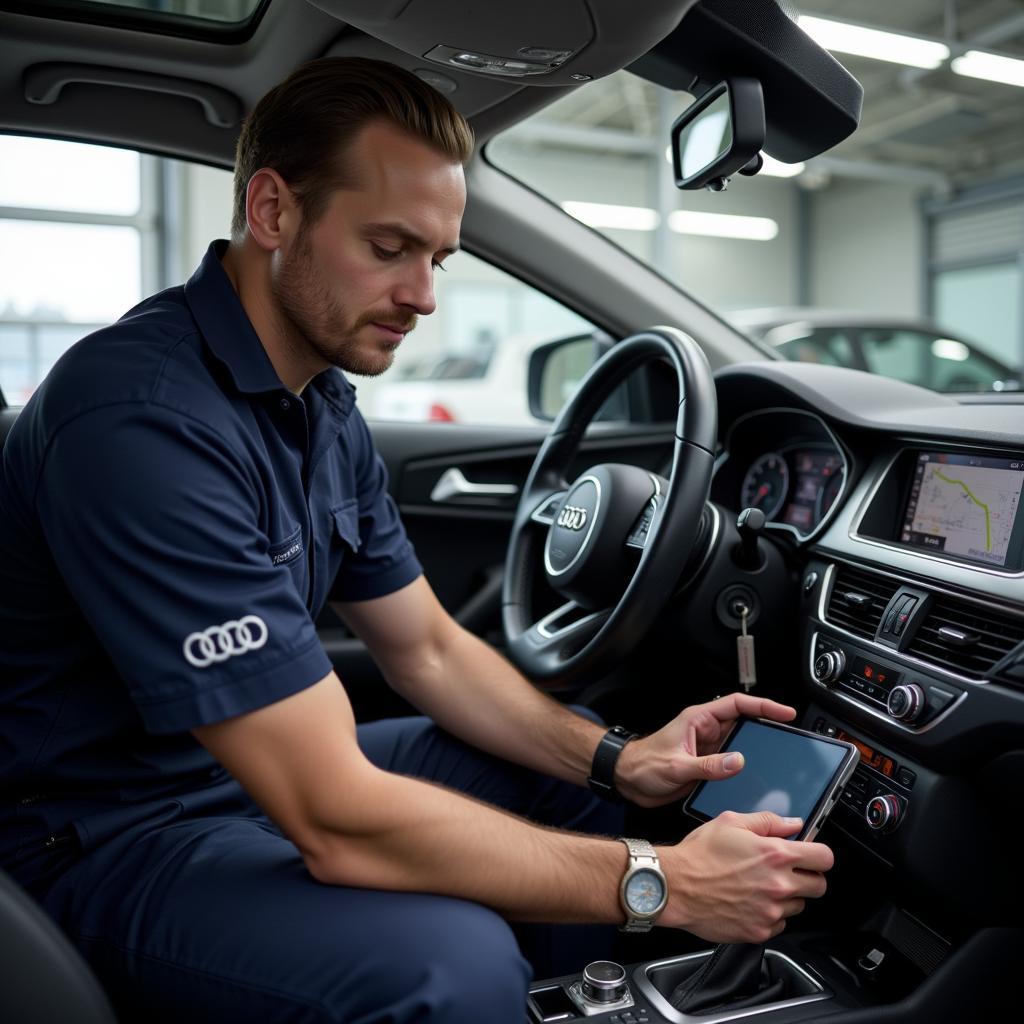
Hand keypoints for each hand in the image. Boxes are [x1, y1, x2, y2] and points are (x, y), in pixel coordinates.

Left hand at [615, 694, 795, 807]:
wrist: (627, 780)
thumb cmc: (642, 764)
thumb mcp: (675, 765)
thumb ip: (706, 765)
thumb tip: (737, 761)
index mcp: (698, 719)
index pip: (737, 704)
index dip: (763, 705)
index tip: (784, 711)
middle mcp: (706, 731)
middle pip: (744, 723)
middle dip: (767, 727)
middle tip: (790, 735)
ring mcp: (708, 749)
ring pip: (742, 745)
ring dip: (759, 751)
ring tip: (781, 758)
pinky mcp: (708, 767)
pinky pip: (733, 765)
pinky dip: (747, 770)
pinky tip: (758, 779)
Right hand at [659, 811, 833, 942]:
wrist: (674, 887)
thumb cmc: (698, 854)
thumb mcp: (731, 822)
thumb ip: (768, 821)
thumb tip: (793, 824)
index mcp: (775, 854)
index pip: (824, 858)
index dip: (818, 854)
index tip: (811, 855)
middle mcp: (778, 885)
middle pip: (819, 886)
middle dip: (807, 876)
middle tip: (786, 871)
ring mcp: (771, 911)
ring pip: (799, 906)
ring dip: (786, 896)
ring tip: (759, 886)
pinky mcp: (760, 931)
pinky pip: (779, 923)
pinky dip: (770, 914)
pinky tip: (750, 901)